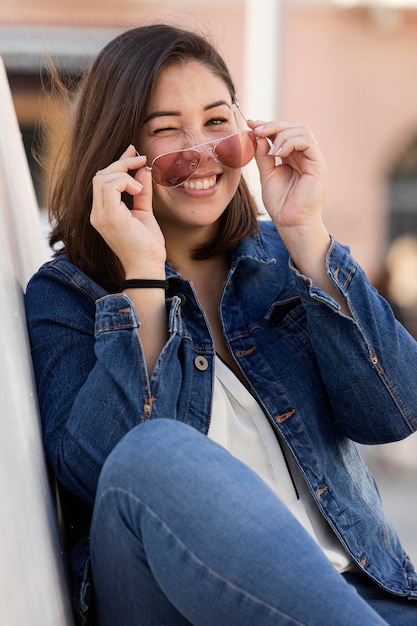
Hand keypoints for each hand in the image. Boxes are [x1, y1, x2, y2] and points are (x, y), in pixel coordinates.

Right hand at [91, 145, 165, 278]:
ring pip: (102, 178)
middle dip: (121, 163)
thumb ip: (142, 191)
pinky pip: (109, 186)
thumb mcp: (144, 212)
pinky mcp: (109, 217)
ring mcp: (101, 215)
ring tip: (140, 186)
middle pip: (100, 175)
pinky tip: (138, 190)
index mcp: (103, 212)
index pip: (102, 180)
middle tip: (141, 160)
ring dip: (124, 173)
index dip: (118, 163)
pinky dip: (125, 181)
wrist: (148, 267)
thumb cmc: (147, 245)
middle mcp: (98, 213)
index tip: (135, 154)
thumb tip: (144, 169)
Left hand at [247, 119, 326, 234]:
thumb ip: (263, 155)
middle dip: (273, 125)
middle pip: (293, 126)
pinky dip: (291, 142)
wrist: (290, 223)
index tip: (250, 124)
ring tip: (270, 152)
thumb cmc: (280, 203)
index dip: (267, 125)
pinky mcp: (319, 165)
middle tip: (257, 130)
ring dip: (281, 135)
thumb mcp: (267, 174)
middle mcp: (304, 155)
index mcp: (293, 156)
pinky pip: (308, 142)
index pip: (283, 132)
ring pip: (301, 130)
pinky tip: (278, 154)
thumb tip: (257, 134)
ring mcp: (313, 159)